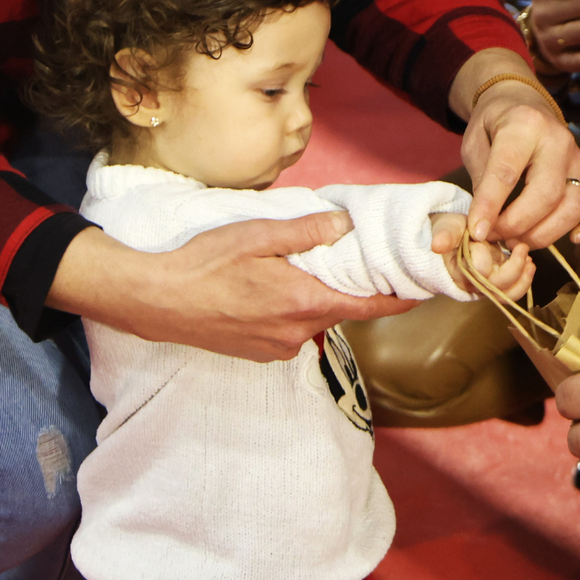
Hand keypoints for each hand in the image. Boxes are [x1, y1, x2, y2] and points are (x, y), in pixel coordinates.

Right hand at [50, 217, 415, 361]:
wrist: (155, 301)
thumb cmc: (202, 264)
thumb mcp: (256, 236)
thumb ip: (305, 232)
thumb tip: (345, 226)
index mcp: (304, 303)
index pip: (371, 306)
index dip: (401, 297)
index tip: (424, 287)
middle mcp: (297, 333)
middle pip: (343, 310)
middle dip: (352, 287)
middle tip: (354, 258)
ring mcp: (277, 348)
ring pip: (315, 320)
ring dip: (317, 298)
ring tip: (302, 268)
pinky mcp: (259, 353)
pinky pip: (291, 330)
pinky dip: (293, 310)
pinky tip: (271, 289)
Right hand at [432, 211, 530, 300]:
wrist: (452, 237)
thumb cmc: (450, 231)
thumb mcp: (447, 227)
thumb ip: (445, 235)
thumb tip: (437, 245)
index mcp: (458, 270)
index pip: (477, 270)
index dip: (483, 254)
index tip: (482, 236)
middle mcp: (471, 283)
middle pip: (495, 287)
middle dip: (513, 268)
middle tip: (522, 247)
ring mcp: (485, 286)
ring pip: (506, 295)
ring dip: (522, 279)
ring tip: (530, 261)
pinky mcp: (496, 284)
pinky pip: (511, 291)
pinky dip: (523, 280)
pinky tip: (529, 264)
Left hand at [452, 51, 579, 247]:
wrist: (521, 102)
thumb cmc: (494, 125)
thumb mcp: (474, 143)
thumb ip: (481, 181)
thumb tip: (484, 225)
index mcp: (524, 125)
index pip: (506, 172)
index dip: (489, 207)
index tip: (476, 231)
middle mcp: (558, 142)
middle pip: (547, 194)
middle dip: (517, 224)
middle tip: (494, 237)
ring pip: (573, 206)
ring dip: (544, 234)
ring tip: (516, 242)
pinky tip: (576, 239)